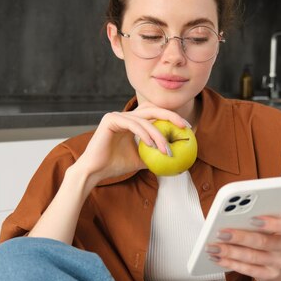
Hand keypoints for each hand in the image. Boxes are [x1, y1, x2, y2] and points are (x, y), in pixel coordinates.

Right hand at [74, 103, 188, 188]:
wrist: (94, 172)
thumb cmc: (114, 166)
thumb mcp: (140, 160)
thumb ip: (154, 154)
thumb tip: (175, 157)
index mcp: (132, 121)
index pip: (154, 113)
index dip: (171, 117)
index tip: (186, 128)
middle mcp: (124, 115)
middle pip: (152, 109)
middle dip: (170, 116)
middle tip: (184, 126)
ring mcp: (116, 116)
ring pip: (144, 120)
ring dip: (158, 134)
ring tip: (166, 149)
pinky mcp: (110, 120)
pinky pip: (133, 124)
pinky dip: (144, 134)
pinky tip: (152, 145)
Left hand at [206, 215, 280, 280]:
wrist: (272, 257)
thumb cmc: (263, 233)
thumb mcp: (263, 222)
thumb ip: (251, 217)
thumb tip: (229, 216)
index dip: (270, 223)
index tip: (252, 218)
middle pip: (262, 242)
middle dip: (239, 237)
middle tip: (221, 233)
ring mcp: (278, 262)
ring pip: (252, 257)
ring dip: (230, 252)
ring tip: (214, 247)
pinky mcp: (269, 274)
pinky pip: (248, 270)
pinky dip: (231, 264)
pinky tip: (218, 258)